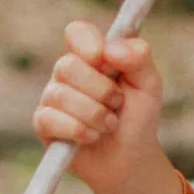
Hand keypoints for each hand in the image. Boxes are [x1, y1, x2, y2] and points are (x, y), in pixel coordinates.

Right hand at [33, 20, 165, 193]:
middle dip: (101, 91)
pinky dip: (79, 131)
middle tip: (117, 104)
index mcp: (91, 56)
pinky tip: (92, 137)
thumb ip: (139, 58)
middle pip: (68, 66)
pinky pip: (52, 120)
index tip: (105, 60)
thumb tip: (111, 49)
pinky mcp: (44, 124)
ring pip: (62, 95)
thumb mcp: (149, 85)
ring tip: (109, 125)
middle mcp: (67, 72)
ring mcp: (53, 97)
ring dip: (95, 115)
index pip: (77, 32)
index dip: (88, 44)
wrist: (132, 160)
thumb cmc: (138, 120)